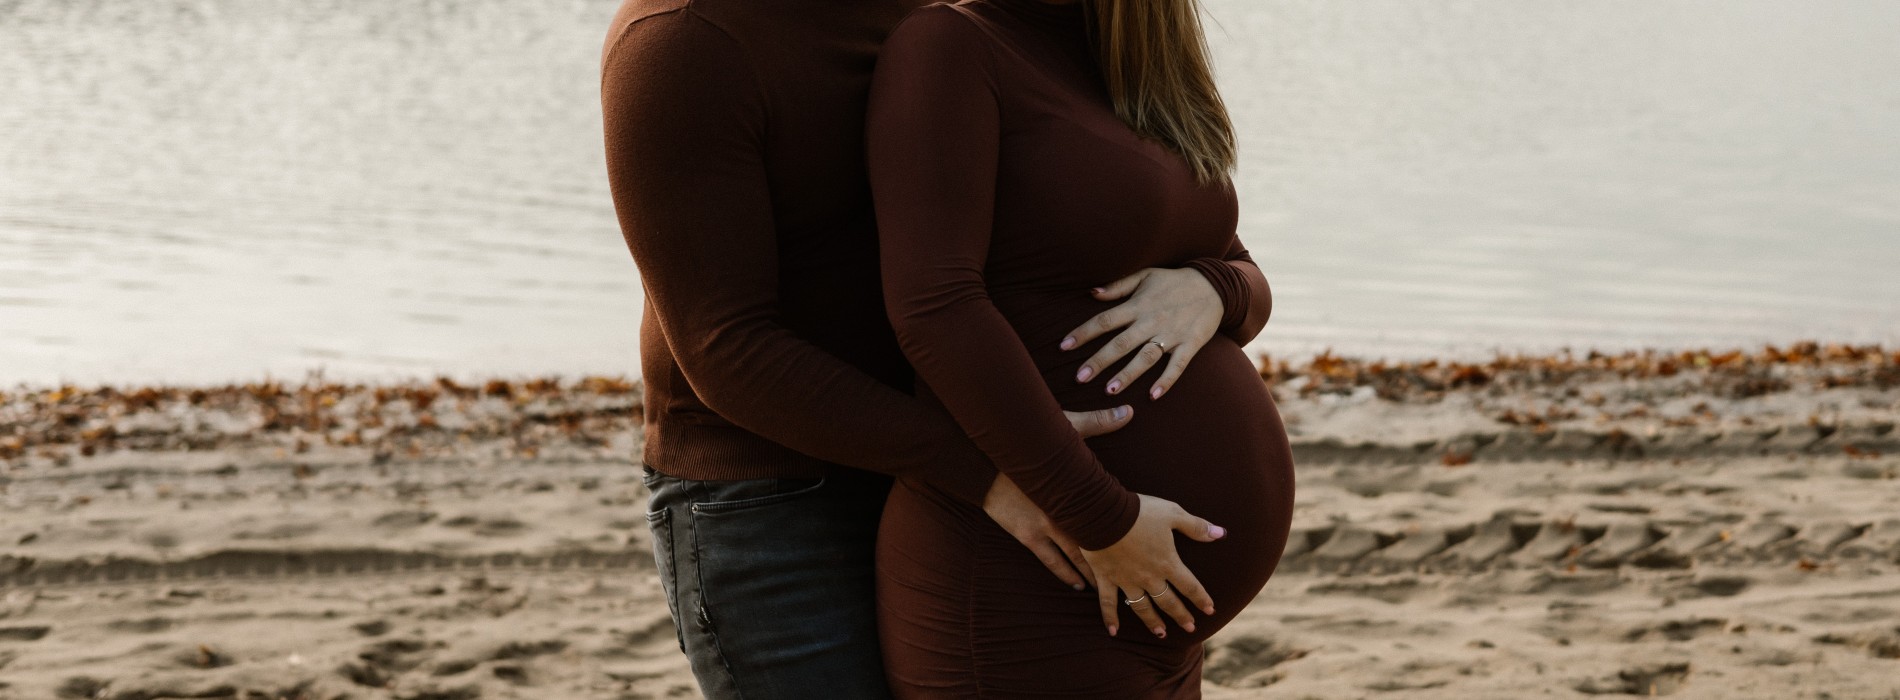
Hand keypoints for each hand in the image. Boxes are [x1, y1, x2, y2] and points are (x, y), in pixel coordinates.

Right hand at [982, 406, 1134, 589]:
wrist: (985, 459)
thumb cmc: (1026, 441)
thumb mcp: (1065, 428)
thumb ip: (1099, 422)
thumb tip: (1128, 410)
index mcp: (1077, 488)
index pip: (1108, 512)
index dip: (1127, 527)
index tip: (1146, 539)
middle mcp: (1065, 512)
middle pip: (1096, 541)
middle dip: (1115, 559)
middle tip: (1133, 572)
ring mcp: (1045, 527)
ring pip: (1076, 557)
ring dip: (1093, 572)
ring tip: (1108, 586)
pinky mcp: (1026, 535)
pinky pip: (1050, 561)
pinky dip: (1065, 574)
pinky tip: (1076, 584)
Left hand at [1061, 267, 1221, 399]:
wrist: (1214, 286)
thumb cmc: (1173, 282)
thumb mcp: (1145, 276)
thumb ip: (1118, 286)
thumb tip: (1091, 293)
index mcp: (1138, 305)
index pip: (1105, 320)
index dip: (1083, 333)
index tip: (1063, 346)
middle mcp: (1152, 321)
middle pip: (1121, 343)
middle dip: (1099, 361)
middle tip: (1079, 378)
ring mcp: (1172, 335)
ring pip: (1146, 357)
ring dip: (1128, 374)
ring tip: (1110, 391)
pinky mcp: (1190, 345)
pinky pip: (1178, 366)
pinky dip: (1167, 380)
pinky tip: (1153, 396)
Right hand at [1078, 494, 1223, 637]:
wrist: (1103, 513)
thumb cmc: (1139, 511)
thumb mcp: (1172, 513)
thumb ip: (1196, 526)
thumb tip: (1221, 533)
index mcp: (1167, 562)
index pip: (1189, 586)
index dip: (1201, 599)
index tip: (1210, 610)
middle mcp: (1148, 577)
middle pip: (1168, 601)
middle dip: (1181, 615)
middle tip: (1190, 628)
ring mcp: (1126, 580)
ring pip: (1142, 607)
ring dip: (1152, 622)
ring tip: (1161, 634)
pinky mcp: (1106, 578)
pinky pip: (1108, 603)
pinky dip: (1110, 618)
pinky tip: (1113, 631)